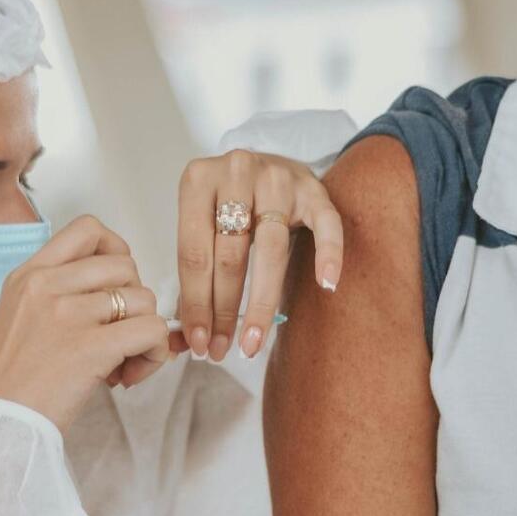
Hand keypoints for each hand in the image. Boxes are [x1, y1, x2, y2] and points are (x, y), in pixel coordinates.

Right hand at [0, 215, 170, 432]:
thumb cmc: (10, 383)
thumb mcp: (22, 317)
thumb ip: (65, 295)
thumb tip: (127, 293)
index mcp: (29, 275)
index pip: (88, 229)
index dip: (116, 250)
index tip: (115, 284)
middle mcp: (47, 286)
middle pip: (126, 266)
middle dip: (133, 300)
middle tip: (117, 335)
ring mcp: (68, 314)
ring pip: (144, 299)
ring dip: (145, 332)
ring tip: (121, 362)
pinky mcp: (90, 347)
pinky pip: (152, 329)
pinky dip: (155, 352)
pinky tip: (131, 373)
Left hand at [177, 150, 343, 360]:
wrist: (270, 165)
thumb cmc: (230, 203)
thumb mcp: (203, 221)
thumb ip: (196, 268)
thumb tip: (188, 335)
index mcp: (198, 180)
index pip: (194, 253)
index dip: (195, 302)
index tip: (198, 341)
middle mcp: (237, 171)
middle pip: (230, 255)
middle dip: (224, 311)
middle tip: (221, 350)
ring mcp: (279, 178)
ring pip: (270, 249)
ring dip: (262, 303)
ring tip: (253, 341)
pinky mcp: (314, 189)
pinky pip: (326, 225)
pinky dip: (328, 254)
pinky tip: (327, 284)